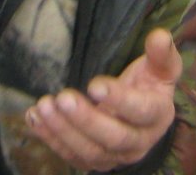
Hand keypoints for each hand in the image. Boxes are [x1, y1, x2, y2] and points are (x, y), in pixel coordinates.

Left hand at [24, 28, 179, 170]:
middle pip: (112, 137)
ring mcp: (114, 157)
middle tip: (63, 97)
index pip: (140, 112)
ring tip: (44, 106)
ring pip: (88, 151)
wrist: (142, 116)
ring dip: (63, 130)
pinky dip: (50, 138)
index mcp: (156, 117)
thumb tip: (160, 35)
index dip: (119, 100)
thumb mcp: (161, 68)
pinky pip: (70, 155)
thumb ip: (161, 53)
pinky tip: (34, 116)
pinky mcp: (92, 161)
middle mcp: (138, 143)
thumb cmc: (150, 85)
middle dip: (85, 119)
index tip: (94, 84)